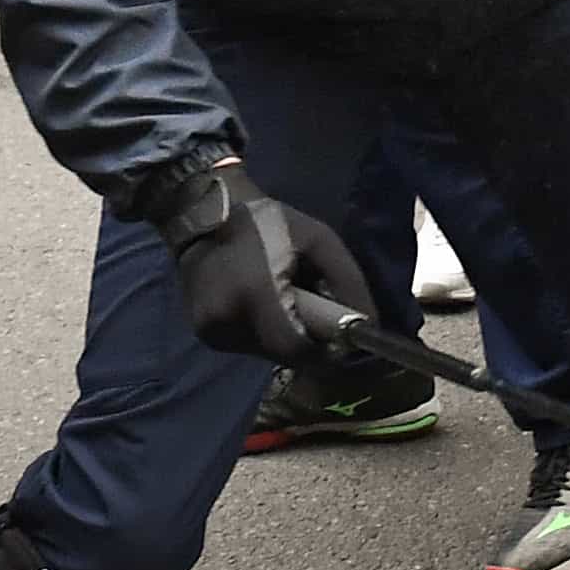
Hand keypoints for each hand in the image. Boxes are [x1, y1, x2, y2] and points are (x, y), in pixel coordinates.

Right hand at [152, 161, 372, 365]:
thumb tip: (369, 325)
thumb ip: (348, 283)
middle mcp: (228, 319)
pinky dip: (264, 333)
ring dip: (284, 337)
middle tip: (312, 311)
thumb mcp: (319, 240)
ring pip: (267, 353)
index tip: (339, 339)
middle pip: (284, 355)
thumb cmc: (268, 223)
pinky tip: (261, 305)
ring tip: (283, 302)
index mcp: (256, 293)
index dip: (323, 352)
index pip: (297, 350)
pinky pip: (249, 345)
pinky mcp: (205, 335)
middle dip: (306, 342)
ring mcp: (212, 331)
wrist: (200, 213)